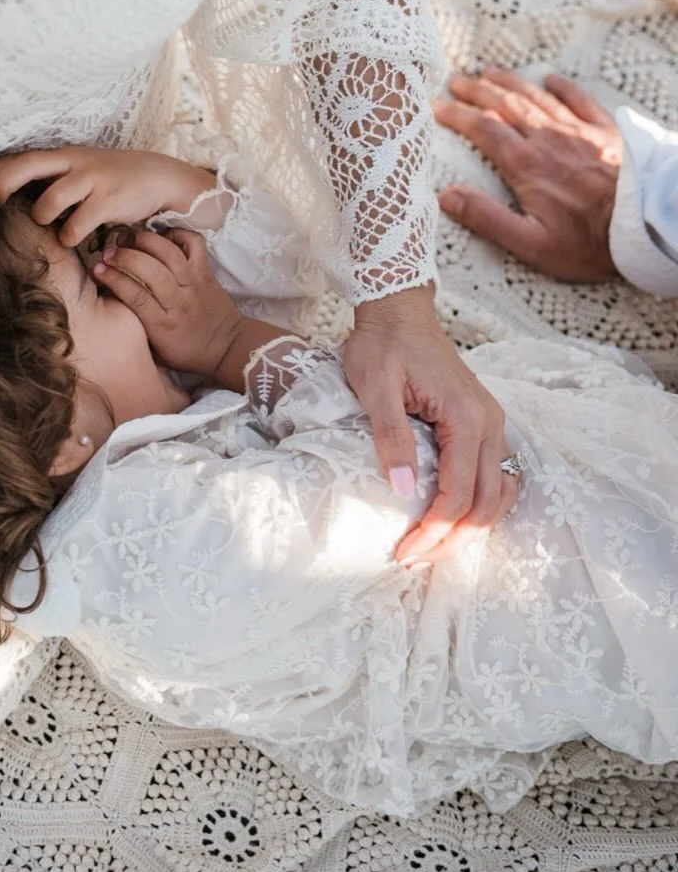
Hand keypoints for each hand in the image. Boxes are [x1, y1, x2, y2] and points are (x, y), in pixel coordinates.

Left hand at [0, 147, 214, 246]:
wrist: (157, 177)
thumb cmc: (109, 178)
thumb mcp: (78, 169)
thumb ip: (48, 177)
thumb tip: (3, 188)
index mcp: (62, 155)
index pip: (19, 157)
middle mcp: (73, 163)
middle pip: (26, 166)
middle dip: (2, 184)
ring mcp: (91, 180)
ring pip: (48, 201)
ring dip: (41, 217)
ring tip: (50, 224)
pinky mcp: (108, 201)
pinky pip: (75, 225)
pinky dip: (69, 236)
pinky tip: (74, 237)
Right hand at [92, 227, 271, 381]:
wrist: (226, 347)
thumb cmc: (185, 351)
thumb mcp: (155, 349)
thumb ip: (135, 325)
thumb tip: (110, 300)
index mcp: (163, 325)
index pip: (135, 297)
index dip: (114, 279)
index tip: (97, 269)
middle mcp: (179, 302)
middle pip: (151, 271)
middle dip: (125, 256)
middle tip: (109, 251)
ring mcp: (194, 283)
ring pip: (170, 254)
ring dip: (145, 240)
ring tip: (128, 238)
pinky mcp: (206, 271)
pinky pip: (194, 243)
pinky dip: (177, 233)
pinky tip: (161, 236)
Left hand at [343, 286, 514, 565]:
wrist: (399, 311)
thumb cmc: (382, 344)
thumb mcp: (375, 385)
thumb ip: (390, 436)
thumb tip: (403, 490)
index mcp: (466, 417)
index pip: (458, 493)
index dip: (433, 529)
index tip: (402, 552)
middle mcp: (490, 425)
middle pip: (485, 504)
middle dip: (451, 539)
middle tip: (412, 559)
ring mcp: (492, 425)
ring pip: (497, 496)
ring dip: (468, 529)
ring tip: (429, 547)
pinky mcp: (483, 426)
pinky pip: (494, 478)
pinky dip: (478, 507)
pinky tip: (450, 520)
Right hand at [435, 67, 621, 280]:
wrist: (647, 227)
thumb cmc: (587, 243)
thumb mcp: (530, 244)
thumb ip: (486, 218)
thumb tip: (446, 196)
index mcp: (526, 165)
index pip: (483, 129)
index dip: (457, 115)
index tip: (436, 106)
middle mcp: (549, 140)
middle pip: (506, 105)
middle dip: (478, 90)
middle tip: (455, 80)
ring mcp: (579, 132)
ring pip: (538, 98)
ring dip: (510, 82)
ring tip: (489, 71)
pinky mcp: (607, 133)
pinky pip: (580, 100)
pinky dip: (562, 87)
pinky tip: (550, 79)